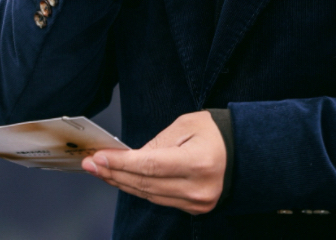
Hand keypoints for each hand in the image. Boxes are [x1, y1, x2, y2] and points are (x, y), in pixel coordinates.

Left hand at [81, 111, 224, 214]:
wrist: (245, 153)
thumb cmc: (215, 133)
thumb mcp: (186, 125)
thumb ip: (157, 143)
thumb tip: (129, 158)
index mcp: (198, 162)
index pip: (150, 166)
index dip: (121, 163)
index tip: (98, 157)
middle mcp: (198, 187)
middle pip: (145, 184)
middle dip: (114, 173)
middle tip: (90, 164)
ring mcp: (198, 202)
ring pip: (149, 195)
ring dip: (122, 182)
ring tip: (100, 170)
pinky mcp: (195, 209)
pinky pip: (159, 199)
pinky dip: (139, 189)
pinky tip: (122, 179)